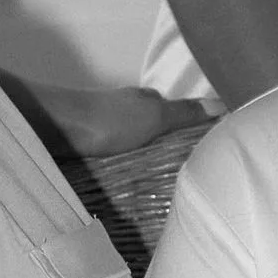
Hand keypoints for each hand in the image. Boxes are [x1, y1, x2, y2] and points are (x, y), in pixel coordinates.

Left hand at [15, 76, 211, 160]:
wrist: (55, 128)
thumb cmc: (109, 122)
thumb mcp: (155, 118)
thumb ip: (184, 113)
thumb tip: (222, 102)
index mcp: (143, 98)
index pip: (171, 109)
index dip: (184, 125)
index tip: (198, 146)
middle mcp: (124, 106)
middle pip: (149, 124)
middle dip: (161, 141)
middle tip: (176, 168)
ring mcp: (102, 122)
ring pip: (128, 138)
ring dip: (138, 153)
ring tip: (151, 179)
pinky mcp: (84, 139)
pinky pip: (109, 151)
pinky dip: (118, 161)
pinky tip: (122, 177)